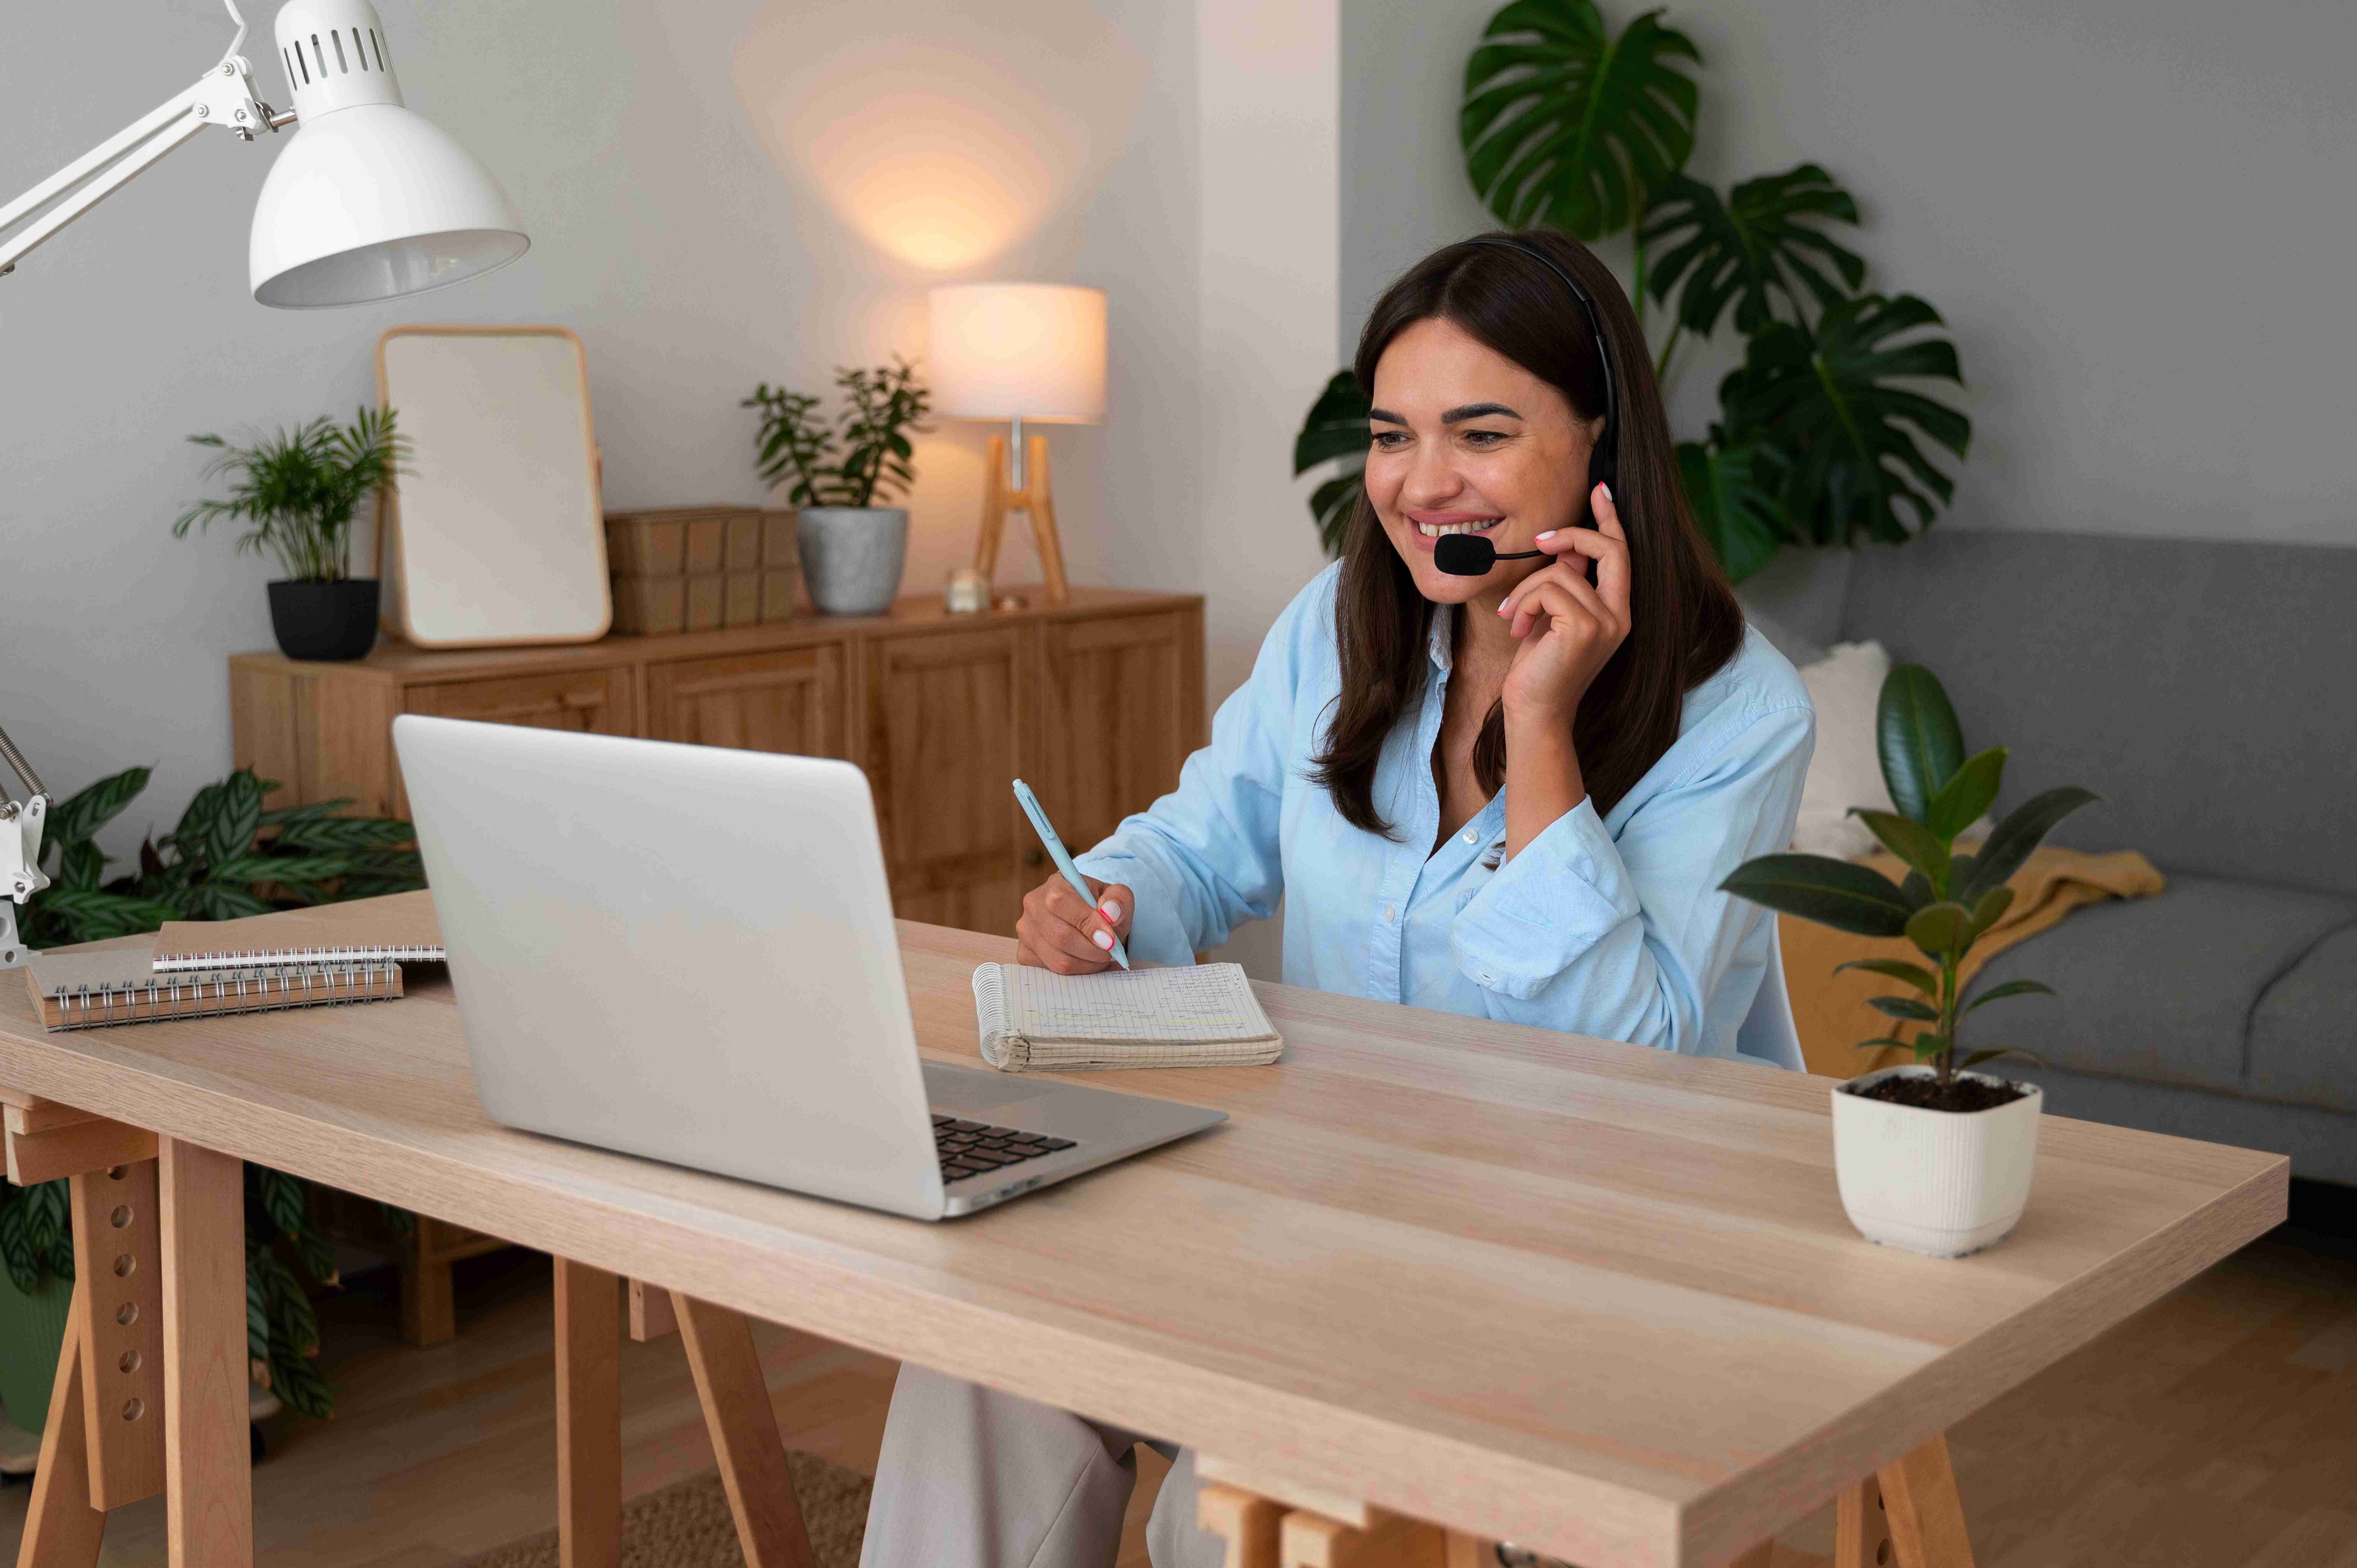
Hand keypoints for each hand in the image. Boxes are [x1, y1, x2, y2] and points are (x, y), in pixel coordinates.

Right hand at [1015, 873, 1134, 974]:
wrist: (1088, 919)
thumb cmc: (1101, 907)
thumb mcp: (1117, 897)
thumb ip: (1118, 899)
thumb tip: (1110, 913)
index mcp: (1055, 884)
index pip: (1061, 902)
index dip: (1087, 924)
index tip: (1110, 939)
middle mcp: (1034, 905)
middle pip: (1060, 936)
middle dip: (1092, 950)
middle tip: (1110, 951)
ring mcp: (1026, 930)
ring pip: (1057, 959)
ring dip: (1087, 964)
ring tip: (1101, 956)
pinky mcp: (1025, 953)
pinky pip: (1051, 971)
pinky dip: (1076, 971)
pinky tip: (1087, 962)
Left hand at [1496, 482, 1631, 724]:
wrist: (1535, 713)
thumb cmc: (1539, 668)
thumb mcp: (1553, 618)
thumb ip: (1568, 585)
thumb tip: (1567, 550)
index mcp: (1617, 611)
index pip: (1621, 554)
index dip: (1611, 519)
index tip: (1601, 491)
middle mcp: (1620, 615)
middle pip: (1609, 549)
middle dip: (1573, 534)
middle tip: (1540, 538)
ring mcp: (1606, 622)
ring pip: (1560, 571)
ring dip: (1525, 590)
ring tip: (1513, 618)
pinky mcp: (1584, 628)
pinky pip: (1547, 588)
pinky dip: (1522, 603)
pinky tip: (1515, 628)